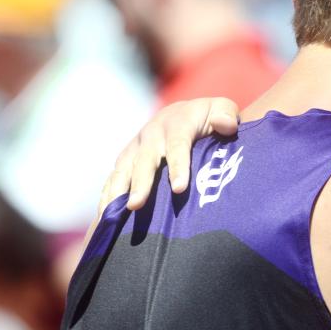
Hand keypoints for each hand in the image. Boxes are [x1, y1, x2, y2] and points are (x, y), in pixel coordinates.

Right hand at [98, 98, 238, 213]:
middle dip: (139, 183)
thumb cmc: (210, 117)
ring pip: (122, 170)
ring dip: (115, 193)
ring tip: (111, 217)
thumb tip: (225, 124)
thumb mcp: (223, 110)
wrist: (187, 112)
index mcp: (176, 123)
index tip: (179, 189)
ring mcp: (135, 147)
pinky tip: (103, 219)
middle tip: (135, 205)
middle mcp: (151, 134)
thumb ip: (227, 115)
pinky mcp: (126, 159)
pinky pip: (113, 179)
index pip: (177, 145)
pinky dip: (106, 198)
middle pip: (144, 160)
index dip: (178, 166)